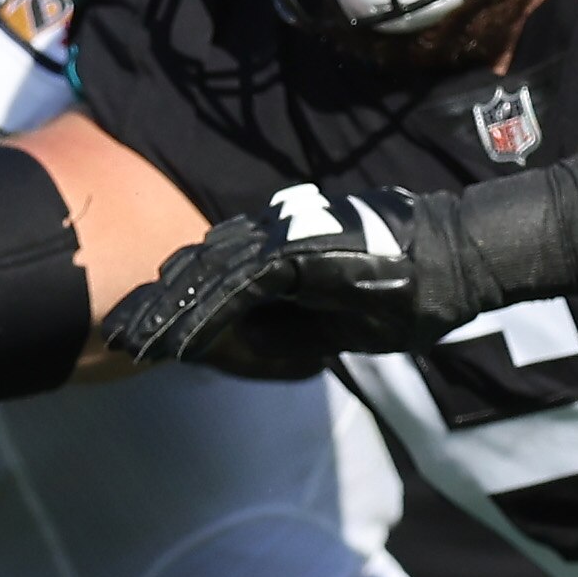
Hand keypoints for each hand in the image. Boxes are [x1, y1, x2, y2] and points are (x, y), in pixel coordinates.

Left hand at [105, 168, 577, 379]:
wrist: (463, 258)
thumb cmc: (412, 289)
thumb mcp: (339, 319)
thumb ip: (293, 325)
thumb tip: (249, 345)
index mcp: (283, 243)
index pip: (214, 267)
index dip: (173, 296)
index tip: (139, 327)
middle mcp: (276, 231)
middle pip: (198, 264)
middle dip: (154, 304)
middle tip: (114, 335)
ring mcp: (286, 236)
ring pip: (207, 273)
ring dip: (166, 314)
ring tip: (129, 345)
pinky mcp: (298, 250)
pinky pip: (237, 286)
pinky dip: (203, 317)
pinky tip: (175, 342)